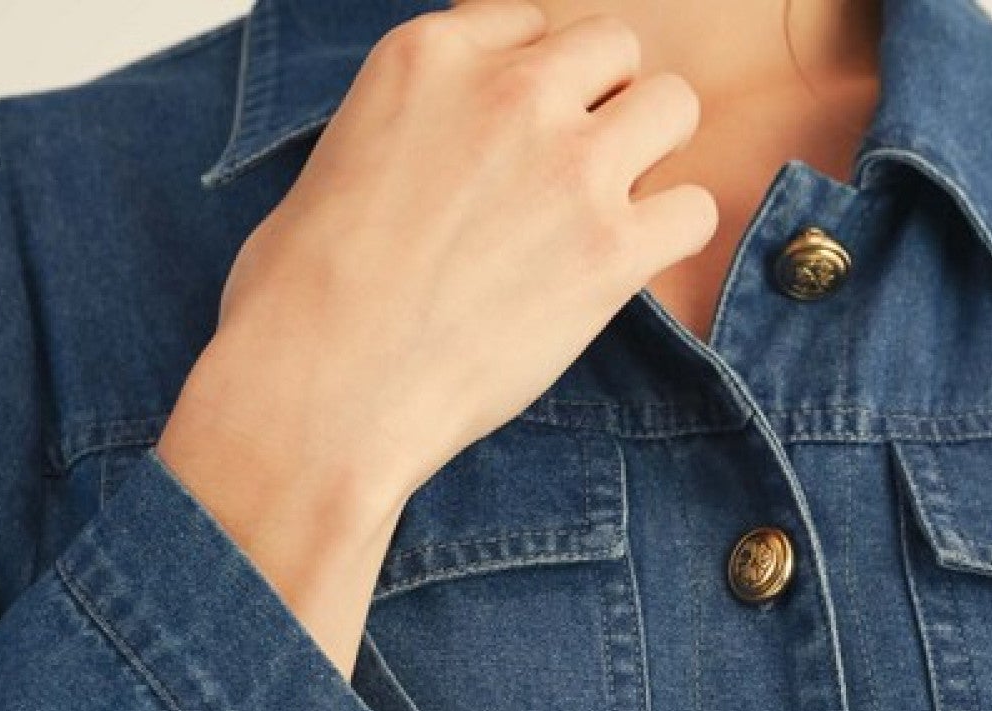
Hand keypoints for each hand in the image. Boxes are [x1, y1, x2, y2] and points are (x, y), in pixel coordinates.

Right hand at [155, 2, 714, 676]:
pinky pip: (694, 211)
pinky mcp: (609, 250)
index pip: (527, 28)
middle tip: (574, 182)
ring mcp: (568, 167)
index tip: (520, 146)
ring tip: (611, 219)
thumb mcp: (334, 166)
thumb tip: (423, 169)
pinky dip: (674, 239)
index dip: (536, 90)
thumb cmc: (298, 307)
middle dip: (604, 108)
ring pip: (673, 108)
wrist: (321, 393)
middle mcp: (509, 92)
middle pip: (613, 51)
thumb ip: (404, 135)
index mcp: (429, 56)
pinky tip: (631, 272)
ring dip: (654, 158)